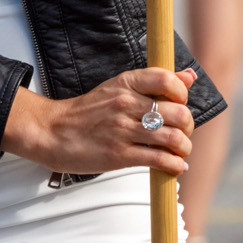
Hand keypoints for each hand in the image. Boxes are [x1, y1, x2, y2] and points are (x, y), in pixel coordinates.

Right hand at [2, 66, 197, 175]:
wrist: (52, 132)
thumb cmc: (88, 111)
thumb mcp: (119, 87)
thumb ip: (155, 82)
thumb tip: (190, 76)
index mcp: (127, 83)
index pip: (167, 80)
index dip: (182, 94)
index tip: (180, 104)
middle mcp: (126, 104)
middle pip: (178, 113)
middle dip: (188, 126)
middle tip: (183, 133)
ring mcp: (122, 130)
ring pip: (172, 138)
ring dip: (184, 147)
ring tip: (181, 151)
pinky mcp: (118, 155)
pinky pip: (158, 160)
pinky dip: (174, 165)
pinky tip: (175, 166)